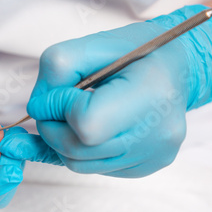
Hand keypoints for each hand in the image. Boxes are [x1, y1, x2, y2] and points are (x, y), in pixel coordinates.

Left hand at [14, 5, 211, 177]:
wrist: (175, 67)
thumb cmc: (136, 51)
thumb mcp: (92, 44)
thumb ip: (56, 70)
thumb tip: (36, 108)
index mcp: (150, 96)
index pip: (86, 124)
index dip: (59, 109)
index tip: (56, 93)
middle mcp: (157, 135)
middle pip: (77, 150)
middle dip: (52, 127)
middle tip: (55, 105)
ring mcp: (153, 156)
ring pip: (79, 164)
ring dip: (62, 140)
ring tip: (72, 114)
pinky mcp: (146, 166)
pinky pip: (94, 168)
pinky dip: (80, 150)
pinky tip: (88, 127)